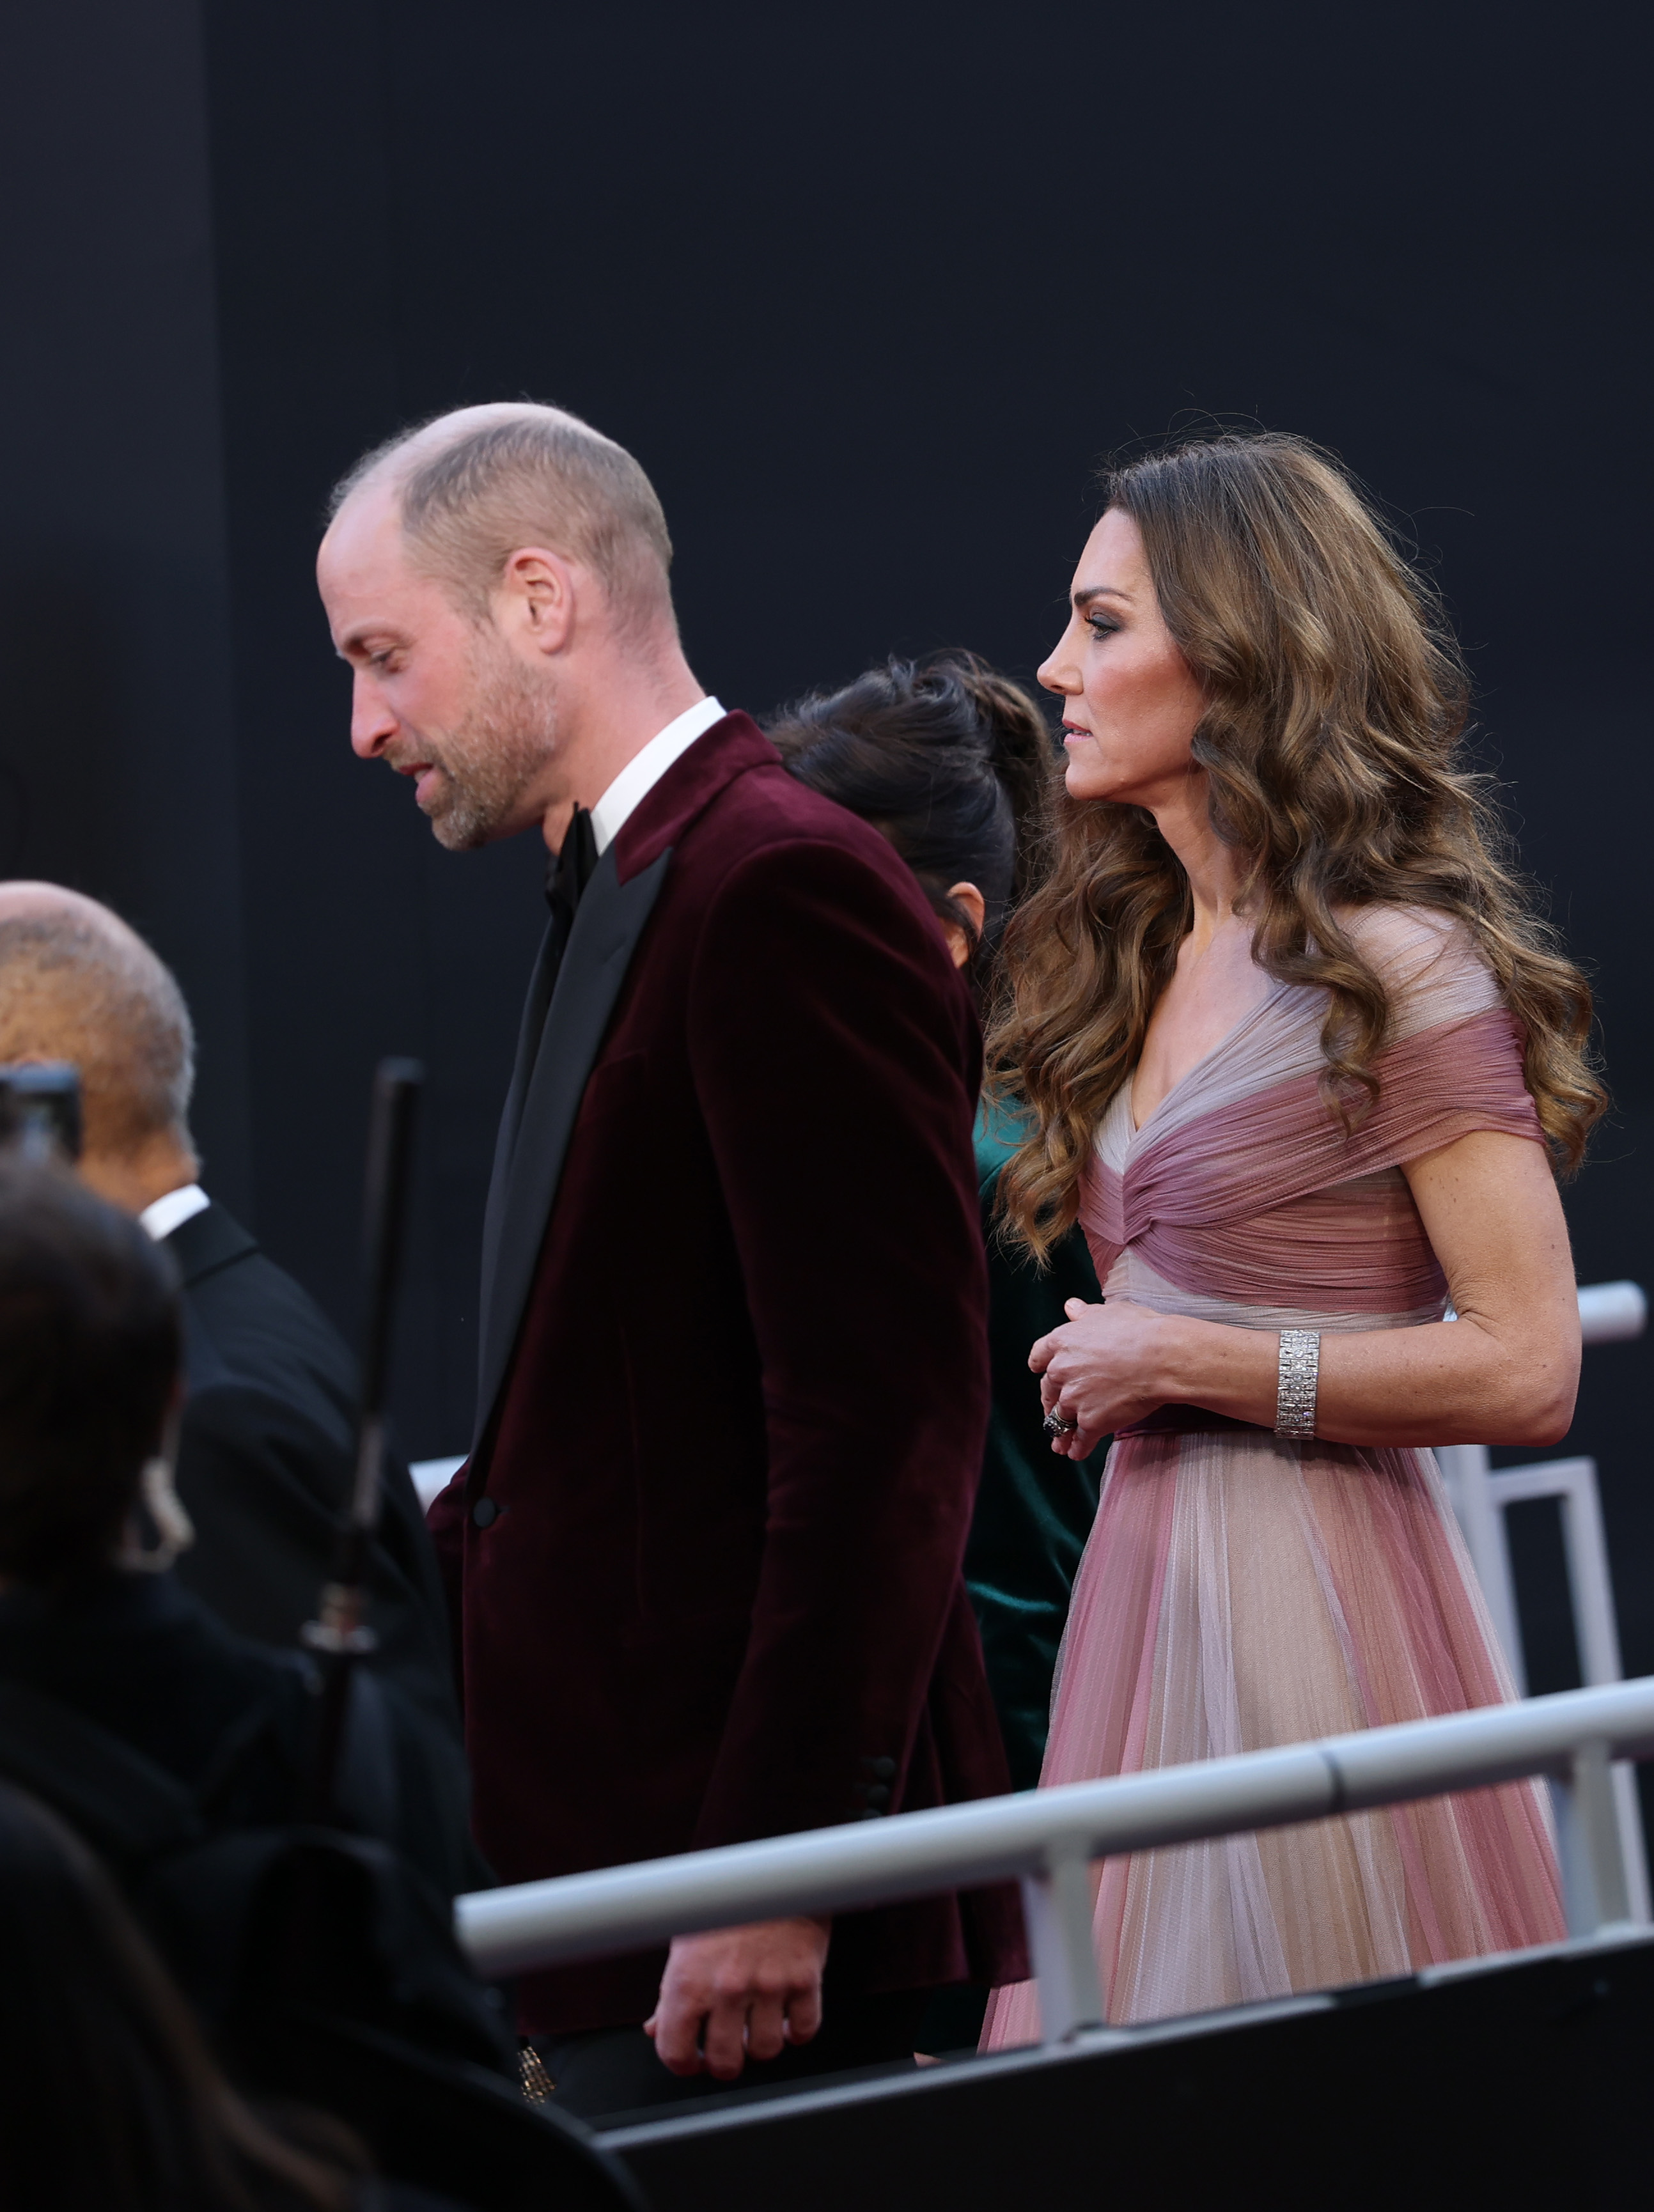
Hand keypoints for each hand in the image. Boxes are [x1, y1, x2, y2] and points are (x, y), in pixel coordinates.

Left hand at [644, 1915, 830, 2080]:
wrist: (769, 1866)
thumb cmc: (724, 1903)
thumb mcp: (684, 1942)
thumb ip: (670, 1993)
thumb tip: (655, 2029)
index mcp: (689, 1980)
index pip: (676, 2052)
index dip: (684, 2064)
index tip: (693, 2060)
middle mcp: (726, 1986)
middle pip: (725, 2062)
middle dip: (725, 2062)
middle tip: (729, 2047)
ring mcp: (767, 1983)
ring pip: (765, 2050)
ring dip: (762, 2044)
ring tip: (759, 2024)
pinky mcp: (803, 1977)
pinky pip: (803, 2030)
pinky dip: (797, 2030)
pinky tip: (788, 2015)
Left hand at [1031, 1297, 1168, 1456]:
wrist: (1160, 1358)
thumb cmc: (1138, 1330)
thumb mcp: (1108, 1313)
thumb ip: (1085, 1314)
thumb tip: (1071, 1306)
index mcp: (1061, 1342)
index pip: (1038, 1356)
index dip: (1039, 1366)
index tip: (1039, 1371)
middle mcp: (1060, 1372)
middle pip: (1048, 1391)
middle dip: (1050, 1401)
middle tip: (1054, 1409)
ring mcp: (1074, 1399)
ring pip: (1059, 1420)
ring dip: (1059, 1432)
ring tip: (1059, 1444)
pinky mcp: (1091, 1422)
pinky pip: (1079, 1441)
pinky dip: (1077, 1448)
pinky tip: (1076, 1453)